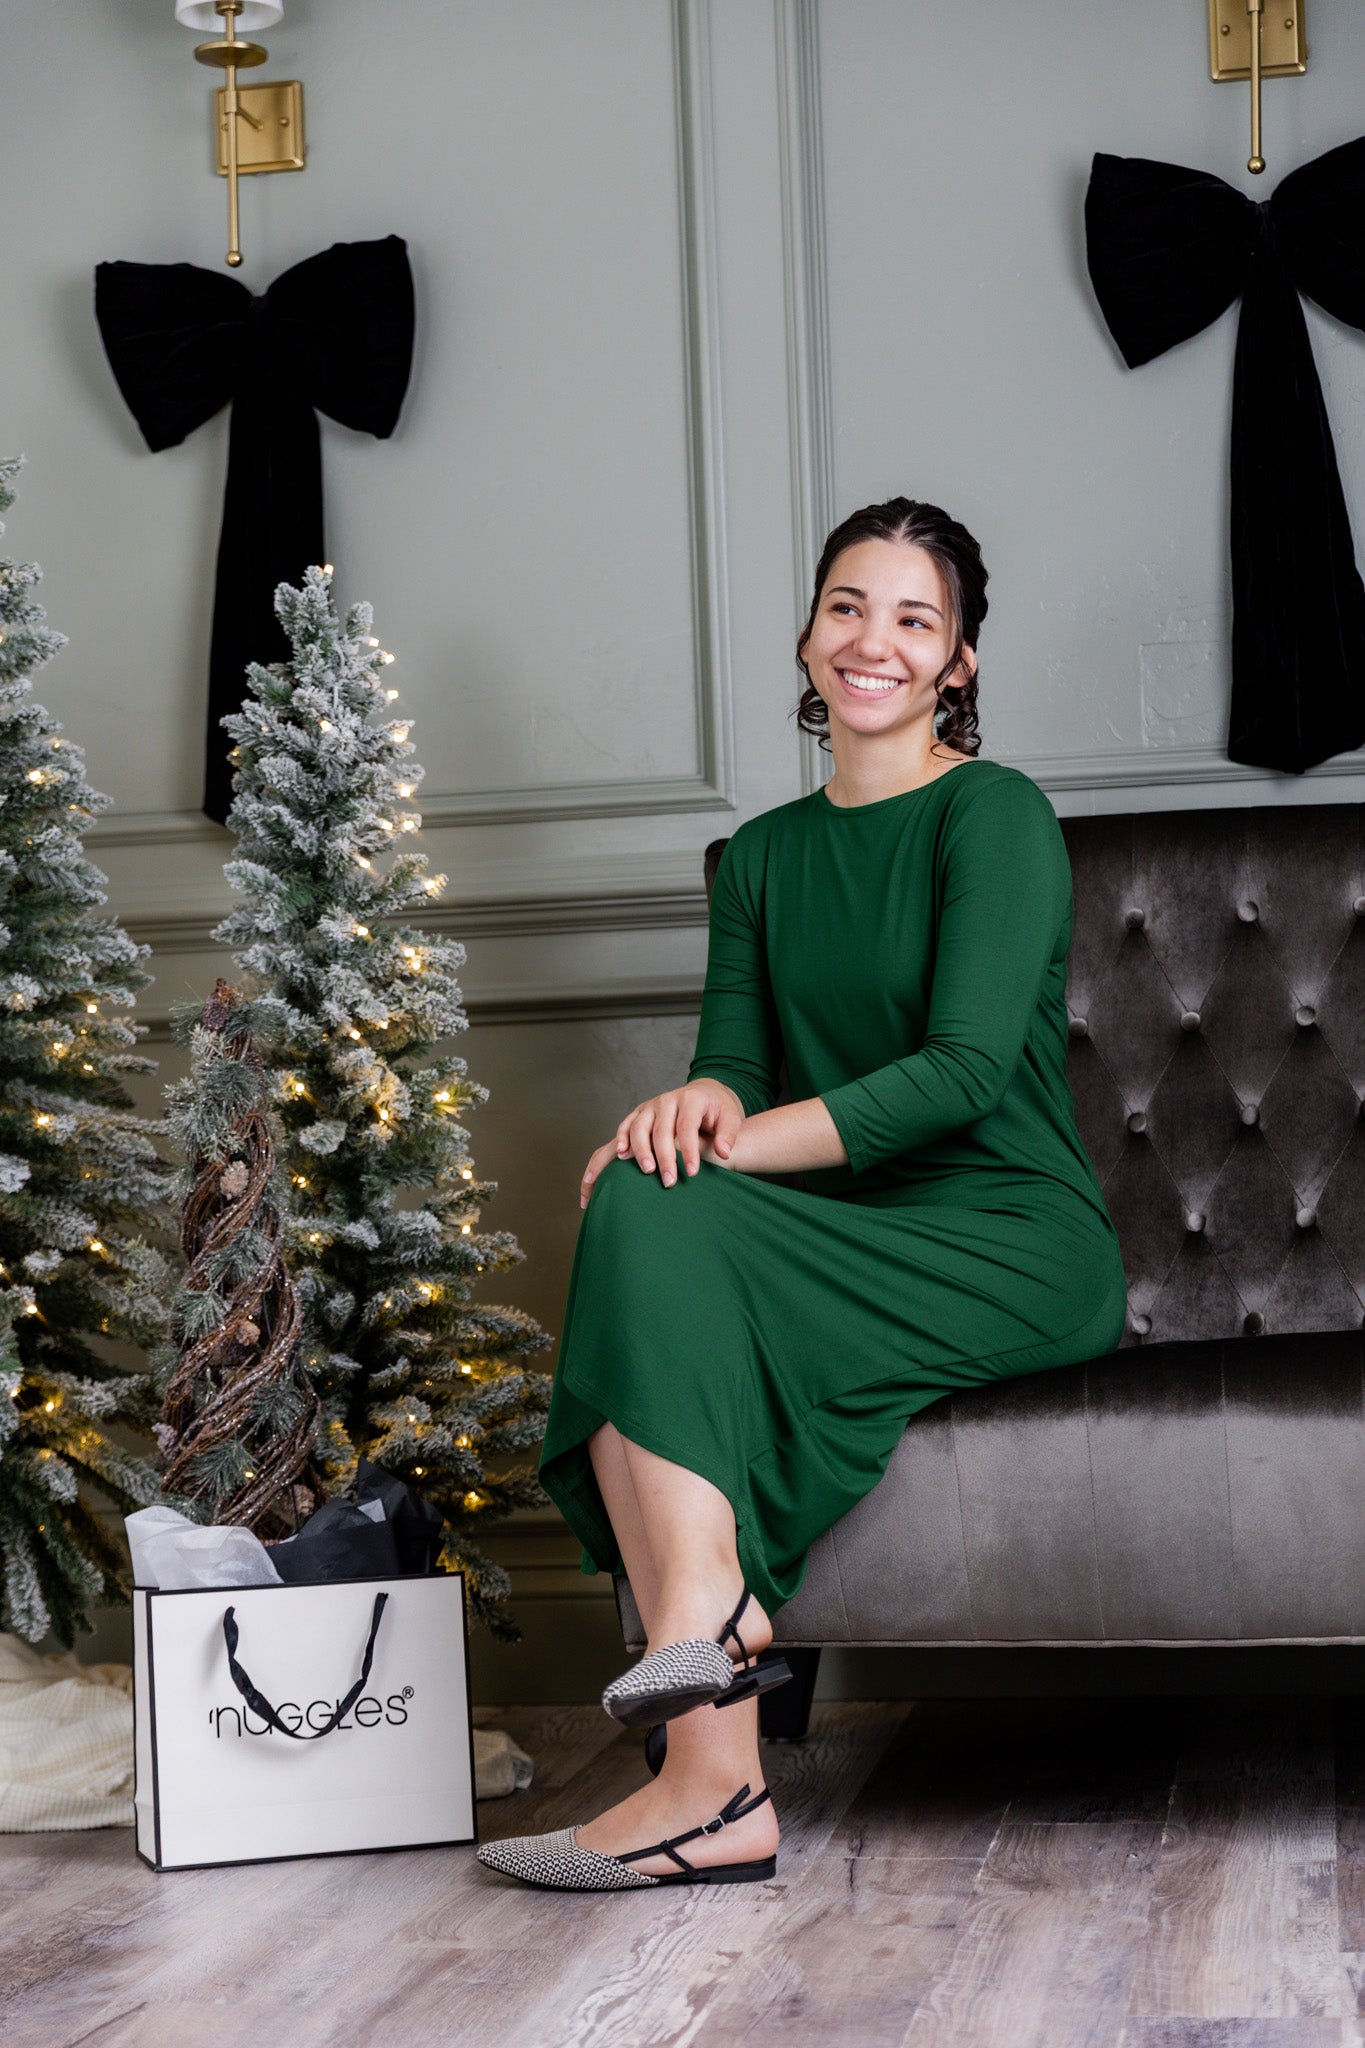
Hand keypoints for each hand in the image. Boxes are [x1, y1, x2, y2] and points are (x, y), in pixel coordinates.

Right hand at [579, 1079, 745, 1207]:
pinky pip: (625, 1125)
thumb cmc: (717, 1111)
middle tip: (669, 1181)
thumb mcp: (731, 1117)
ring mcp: (650, 1106)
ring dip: (640, 1150)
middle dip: (664, 1157)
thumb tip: (723, 1152)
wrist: (703, 1094)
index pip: (686, 1126)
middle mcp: (667, 1100)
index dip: (689, 1150)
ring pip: (639, 1127)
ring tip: (647, 1171)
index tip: (693, 1172)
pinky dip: (621, 1139)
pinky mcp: (640, 1113)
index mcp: (690, 1099)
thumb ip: (728, 1134)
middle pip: (661, 1130)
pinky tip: (621, 1156)